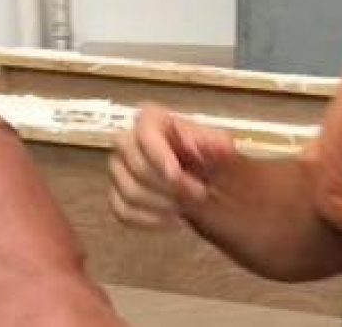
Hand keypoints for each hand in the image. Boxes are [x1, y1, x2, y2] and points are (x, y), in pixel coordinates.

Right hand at [109, 104, 237, 229]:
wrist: (210, 183)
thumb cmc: (213, 159)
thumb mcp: (223, 146)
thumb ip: (213, 142)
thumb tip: (194, 142)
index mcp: (153, 120)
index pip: (145, 132)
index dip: (158, 154)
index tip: (176, 174)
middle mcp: (130, 141)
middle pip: (136, 165)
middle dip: (168, 186)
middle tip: (197, 194)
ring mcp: (120, 169)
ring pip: (130, 191)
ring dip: (162, 204)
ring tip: (188, 207)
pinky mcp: (118, 195)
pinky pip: (123, 211)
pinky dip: (150, 220)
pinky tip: (173, 219)